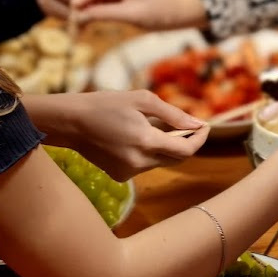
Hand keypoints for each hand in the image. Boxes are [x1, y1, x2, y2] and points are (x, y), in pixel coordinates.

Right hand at [40, 90, 208, 180]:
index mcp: (145, 142)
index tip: (206, 126)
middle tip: (188, 123)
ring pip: (161, 162)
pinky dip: (150, 152)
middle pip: (176, 158)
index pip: (185, 150)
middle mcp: (138, 162)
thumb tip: (198, 123)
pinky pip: (145, 165)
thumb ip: (173, 114)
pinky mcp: (119, 176)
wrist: (71, 122)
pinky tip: (138, 136)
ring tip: (157, 125)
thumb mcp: (142, 100)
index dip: (200, 139)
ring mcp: (127, 173)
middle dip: (186, 142)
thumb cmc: (106, 104)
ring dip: (166, 146)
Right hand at [70, 0, 204, 29]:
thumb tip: (79, 16)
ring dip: (78, 8)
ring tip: (74, 27)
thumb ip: (106, 13)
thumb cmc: (162, 12)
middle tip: (70, 18)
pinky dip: (84, 14)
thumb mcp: (134, 15)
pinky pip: (91, 2)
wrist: (176, 14)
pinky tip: (79, 28)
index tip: (76, 6)